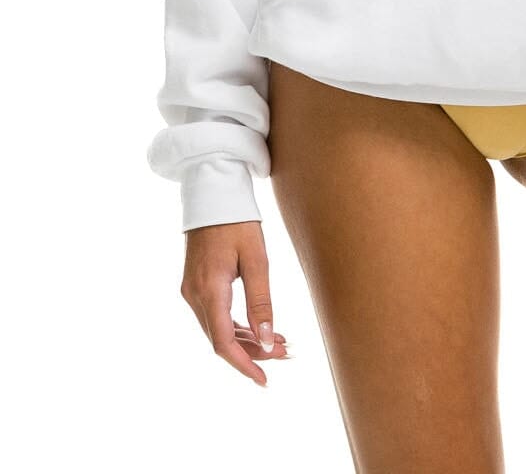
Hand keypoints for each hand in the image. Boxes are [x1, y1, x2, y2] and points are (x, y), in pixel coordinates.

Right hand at [181, 221, 290, 385]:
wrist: (212, 192)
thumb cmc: (237, 220)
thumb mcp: (256, 258)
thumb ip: (261, 302)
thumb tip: (268, 342)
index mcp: (209, 289)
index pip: (222, 342)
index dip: (244, 365)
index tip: (264, 379)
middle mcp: (194, 295)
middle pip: (221, 339)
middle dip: (253, 352)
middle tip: (287, 354)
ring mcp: (191, 290)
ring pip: (217, 329)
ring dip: (246, 339)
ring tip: (280, 343)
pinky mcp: (195, 285)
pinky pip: (214, 316)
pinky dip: (236, 326)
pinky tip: (259, 329)